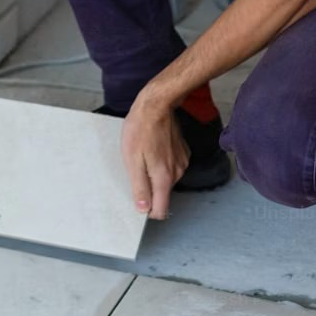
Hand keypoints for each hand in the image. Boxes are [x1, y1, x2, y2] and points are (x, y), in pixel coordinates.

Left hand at [121, 99, 189, 219]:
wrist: (157, 105)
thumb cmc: (140, 129)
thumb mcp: (132, 160)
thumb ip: (140, 186)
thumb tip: (143, 209)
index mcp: (164, 178)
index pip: (161, 210)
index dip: (148, 210)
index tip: (137, 202)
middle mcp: (177, 173)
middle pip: (162, 193)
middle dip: (149, 187)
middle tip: (135, 167)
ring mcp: (182, 162)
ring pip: (166, 179)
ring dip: (154, 173)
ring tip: (143, 154)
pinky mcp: (183, 152)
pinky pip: (171, 166)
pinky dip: (161, 162)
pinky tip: (153, 147)